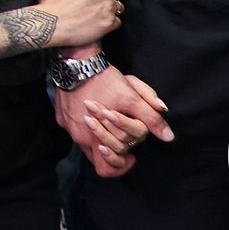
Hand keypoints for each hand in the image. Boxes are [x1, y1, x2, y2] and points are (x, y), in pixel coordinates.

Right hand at [52, 66, 171, 176]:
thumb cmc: (105, 80)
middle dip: (113, 149)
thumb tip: (168, 137)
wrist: (77, 62)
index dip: (122, 166)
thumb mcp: (133, 98)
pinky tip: (94, 112)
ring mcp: (67, 126)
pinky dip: (85, 125)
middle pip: (96, 157)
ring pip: (84, 143)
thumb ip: (150, 119)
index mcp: (95, 137)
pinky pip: (73, 128)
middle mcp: (78, 137)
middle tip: (124, 138)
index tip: (131, 156)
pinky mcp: (60, 116)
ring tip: (110, 124)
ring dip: (99, 138)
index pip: (107, 167)